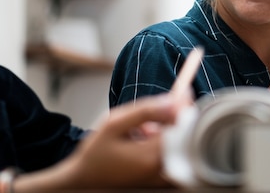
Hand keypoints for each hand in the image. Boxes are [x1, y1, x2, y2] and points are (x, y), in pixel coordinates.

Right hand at [46, 94, 178, 188]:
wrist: (85, 179)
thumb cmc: (95, 153)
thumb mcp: (113, 124)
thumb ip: (144, 111)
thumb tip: (172, 101)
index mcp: (151, 156)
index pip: (181, 125)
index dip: (183, 105)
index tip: (183, 90)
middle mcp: (161, 169)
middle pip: (182, 134)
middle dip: (173, 118)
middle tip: (154, 112)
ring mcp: (161, 176)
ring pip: (176, 143)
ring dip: (165, 130)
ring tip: (141, 130)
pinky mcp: (158, 178)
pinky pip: (170, 154)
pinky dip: (161, 142)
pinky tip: (143, 140)